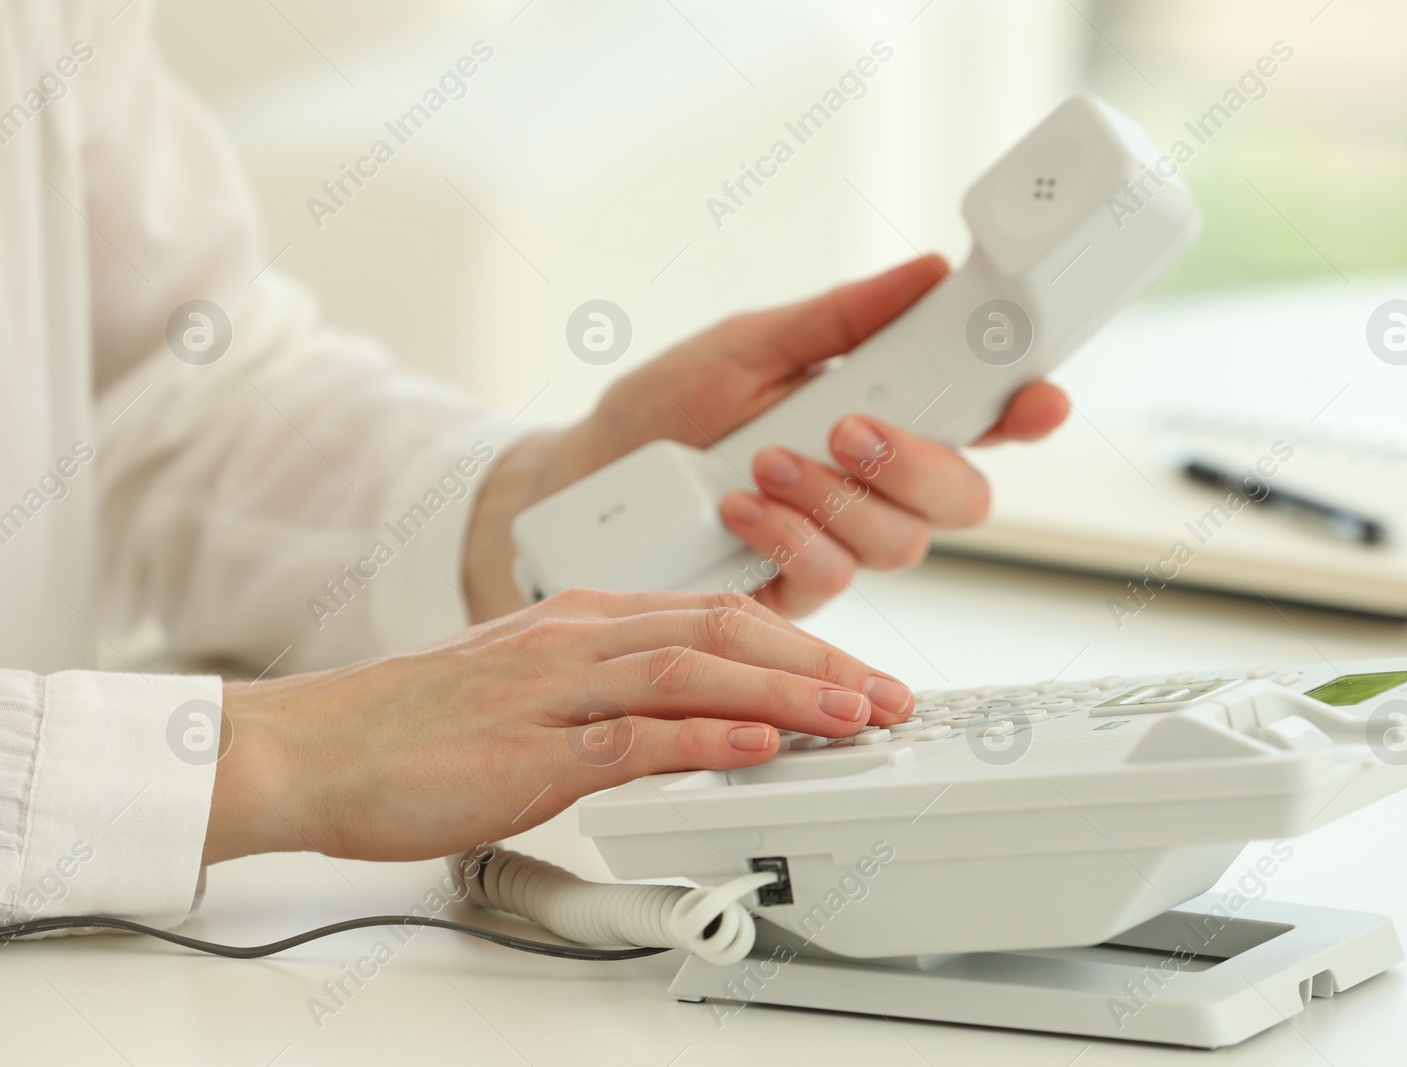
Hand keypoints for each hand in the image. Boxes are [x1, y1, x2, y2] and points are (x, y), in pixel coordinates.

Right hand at [204, 590, 914, 864]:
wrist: (310, 747)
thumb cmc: (415, 728)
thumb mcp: (531, 692)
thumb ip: (612, 698)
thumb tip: (695, 723)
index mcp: (581, 619)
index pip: (716, 614)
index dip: (801, 642)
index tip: (857, 676)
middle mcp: (577, 638)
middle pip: (724, 630)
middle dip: (821, 662)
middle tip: (889, 697)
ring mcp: (552, 689)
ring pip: (693, 670)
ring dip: (787, 692)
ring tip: (856, 716)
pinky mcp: (526, 748)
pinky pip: (629, 735)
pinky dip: (702, 737)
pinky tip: (757, 746)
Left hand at [465, 255, 1069, 619]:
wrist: (586, 482)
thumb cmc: (666, 409)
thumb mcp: (747, 345)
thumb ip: (838, 321)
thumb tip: (926, 274)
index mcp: (882, 413)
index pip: (979, 418)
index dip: (1026, 412)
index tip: (1039, 398)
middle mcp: (875, 486)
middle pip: (964, 498)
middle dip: (921, 464)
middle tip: (852, 430)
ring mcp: (840, 543)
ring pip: (901, 544)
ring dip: (837, 498)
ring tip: (765, 459)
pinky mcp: (794, 592)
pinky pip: (831, 579)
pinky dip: (790, 535)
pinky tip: (739, 505)